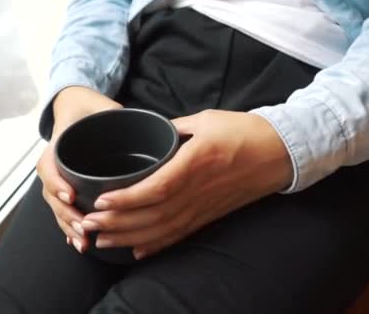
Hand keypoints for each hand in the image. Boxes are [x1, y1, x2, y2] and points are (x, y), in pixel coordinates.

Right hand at [36, 86, 121, 252]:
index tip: (72, 196)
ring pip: (57, 206)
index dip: (57, 182)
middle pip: (52, 194)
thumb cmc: (91, 107)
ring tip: (83, 242)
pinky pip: (64, 209)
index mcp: (59, 142)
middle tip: (84, 229)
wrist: (78, 106)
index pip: (49, 166)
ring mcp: (59, 176)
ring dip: (68, 226)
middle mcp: (55, 162)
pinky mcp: (67, 186)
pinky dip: (69, 227)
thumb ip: (117, 114)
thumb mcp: (103, 106)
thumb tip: (144, 126)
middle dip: (66, 215)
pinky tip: (79, 242)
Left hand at [80, 109, 292, 259]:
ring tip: (103, 239)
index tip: (101, 200)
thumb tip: (150, 134)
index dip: (127, 198)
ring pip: (163, 229)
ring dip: (130, 237)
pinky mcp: (210, 214)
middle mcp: (198, 190)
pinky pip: (180, 234)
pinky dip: (156, 244)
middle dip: (118, 222)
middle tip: (89, 224)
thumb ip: (174, 128)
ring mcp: (205, 206)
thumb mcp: (206, 119)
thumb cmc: (244, 131)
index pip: (156, 188)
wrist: (280, 152)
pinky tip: (136, 250)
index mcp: (196, 162)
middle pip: (154, 215)